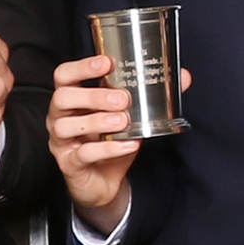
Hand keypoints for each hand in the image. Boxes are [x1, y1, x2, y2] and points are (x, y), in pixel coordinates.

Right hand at [46, 50, 192, 230]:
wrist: (105, 181)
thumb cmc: (111, 141)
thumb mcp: (131, 116)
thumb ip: (153, 96)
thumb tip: (183, 76)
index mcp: (73, 99)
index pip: (64, 75)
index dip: (82, 66)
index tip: (107, 63)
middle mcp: (60, 117)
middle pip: (62, 97)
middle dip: (92, 95)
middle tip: (122, 99)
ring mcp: (62, 142)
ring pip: (66, 126)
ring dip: (97, 122)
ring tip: (123, 121)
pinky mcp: (70, 165)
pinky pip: (83, 155)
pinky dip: (107, 149)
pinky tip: (128, 144)